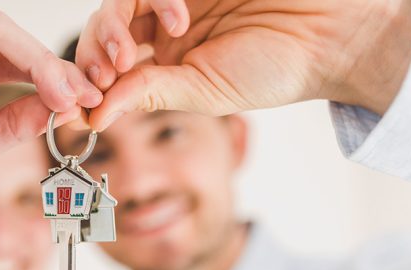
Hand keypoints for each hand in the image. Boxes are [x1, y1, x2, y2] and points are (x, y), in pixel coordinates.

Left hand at [77, 0, 410, 130]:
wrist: (330, 34)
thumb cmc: (274, 69)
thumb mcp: (204, 92)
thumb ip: (149, 95)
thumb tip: (93, 117)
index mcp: (164, 62)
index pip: (108, 66)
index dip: (88, 80)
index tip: (80, 102)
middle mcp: (163, 27)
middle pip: (104, 29)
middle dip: (94, 52)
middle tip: (107, 73)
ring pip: (119, 1)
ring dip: (114, 26)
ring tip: (130, 54)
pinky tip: (178, 18)